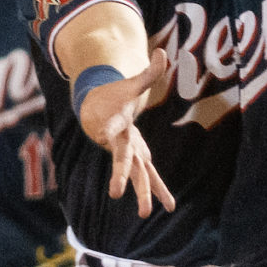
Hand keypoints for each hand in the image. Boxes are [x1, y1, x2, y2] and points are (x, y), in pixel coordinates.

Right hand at [77, 48, 175, 217]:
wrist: (97, 110)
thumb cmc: (115, 97)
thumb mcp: (131, 85)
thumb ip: (149, 72)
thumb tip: (162, 52)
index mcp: (118, 126)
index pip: (114, 134)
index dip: (109, 136)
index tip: (104, 141)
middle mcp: (121, 144)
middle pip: (123, 161)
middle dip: (121, 176)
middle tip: (115, 194)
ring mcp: (128, 153)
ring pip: (137, 175)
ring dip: (143, 194)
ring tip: (144, 214)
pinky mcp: (137, 158)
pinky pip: (149, 176)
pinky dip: (159, 189)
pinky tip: (169, 205)